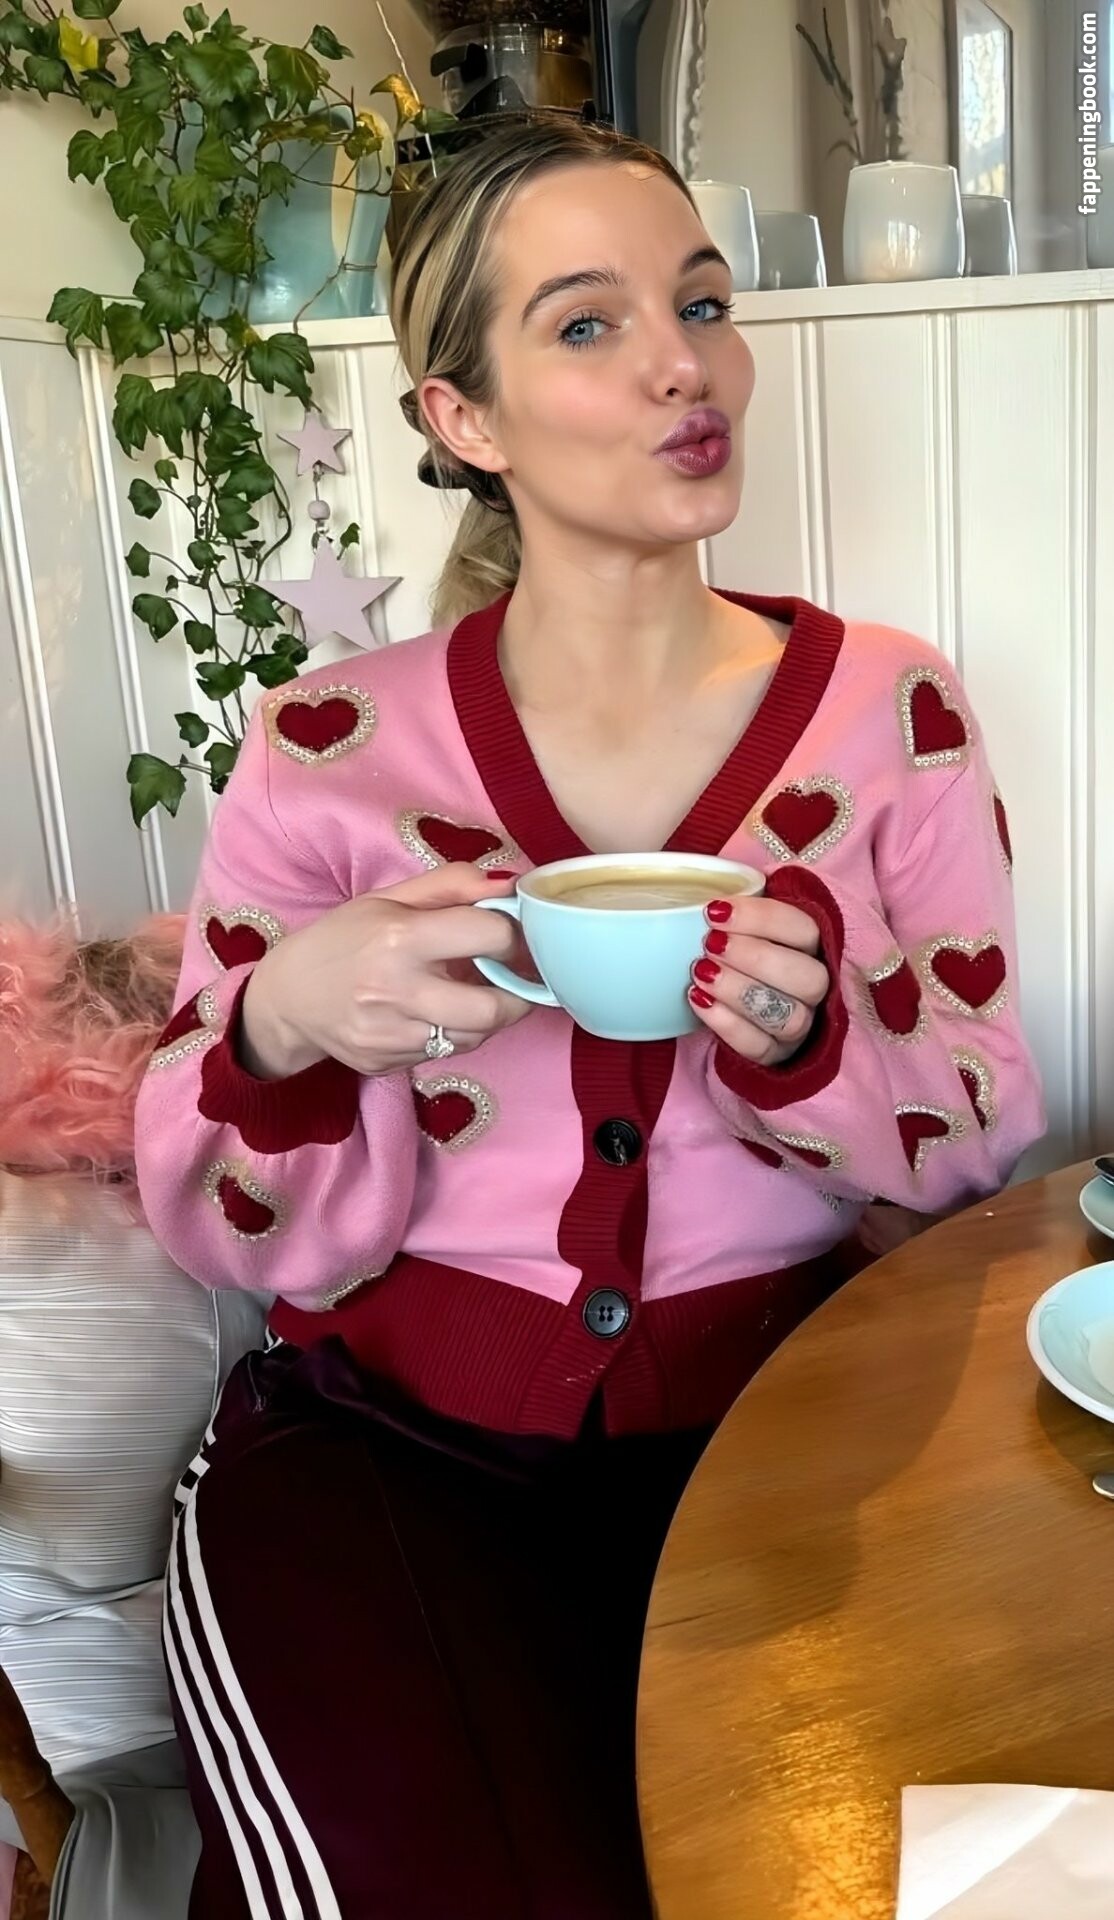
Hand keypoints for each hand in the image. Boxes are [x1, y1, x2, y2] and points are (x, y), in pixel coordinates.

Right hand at [240, 864, 531, 1078]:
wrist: (286, 997)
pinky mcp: (388, 1062)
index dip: (514, 935)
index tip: (514, 936)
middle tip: (517, 980)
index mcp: (400, 938)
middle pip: (492, 1009)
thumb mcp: (387, 899)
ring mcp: (391, 1035)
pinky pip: (446, 1052)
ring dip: (489, 1016)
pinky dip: (456, 1033)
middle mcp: (397, 991)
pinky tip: (441, 1013)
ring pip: (474, 1037)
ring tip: (476, 994)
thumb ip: (450, 886)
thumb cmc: (341, 940)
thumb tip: (507, 886)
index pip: (490, 936)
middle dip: (517, 995)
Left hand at [686, 892, 829, 1066]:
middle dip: (755, 958)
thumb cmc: (743, 954)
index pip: (804, 929)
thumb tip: (709, 904)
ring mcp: (802, 1025)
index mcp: (815, 947)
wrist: (743, 1006)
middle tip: (710, 944)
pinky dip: (727, 1024)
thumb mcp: (746, 928)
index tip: (714, 911)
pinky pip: (759, 1046)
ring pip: (787, 1016)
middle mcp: (817, 988)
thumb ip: (738, 916)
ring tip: (701, 973)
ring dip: (740, 992)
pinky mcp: (778, 1054)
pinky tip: (699, 1000)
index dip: (762, 918)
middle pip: (808, 977)